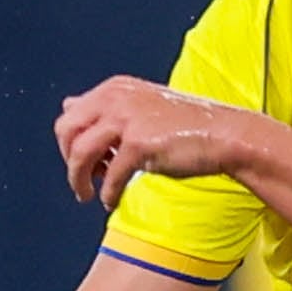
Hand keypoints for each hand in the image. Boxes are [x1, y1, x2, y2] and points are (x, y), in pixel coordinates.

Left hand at [57, 77, 260, 206]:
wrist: (224, 136)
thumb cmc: (188, 125)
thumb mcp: (140, 106)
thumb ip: (106, 107)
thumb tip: (68, 105)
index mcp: (115, 88)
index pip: (70, 114)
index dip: (70, 142)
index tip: (83, 161)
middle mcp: (116, 99)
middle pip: (67, 131)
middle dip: (68, 160)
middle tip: (80, 180)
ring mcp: (127, 120)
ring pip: (80, 154)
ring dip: (78, 180)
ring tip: (86, 195)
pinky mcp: (138, 145)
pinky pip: (110, 176)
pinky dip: (107, 193)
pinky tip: (112, 201)